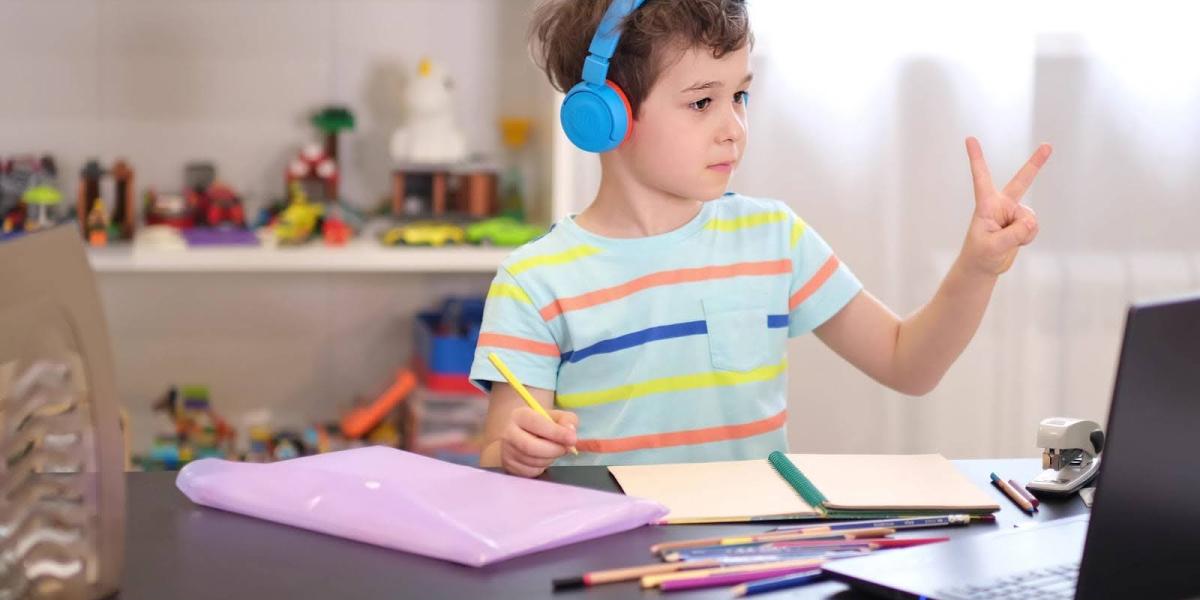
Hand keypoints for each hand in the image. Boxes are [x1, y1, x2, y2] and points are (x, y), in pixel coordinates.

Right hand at [499, 407, 578, 477]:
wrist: (518, 436)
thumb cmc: (540, 425)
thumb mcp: (555, 416)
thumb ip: (567, 420)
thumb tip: (570, 433)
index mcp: (519, 415)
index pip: (537, 424)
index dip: (556, 433)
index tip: (572, 439)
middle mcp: (509, 433)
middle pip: (531, 447)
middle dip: (554, 450)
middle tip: (566, 449)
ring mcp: (507, 452)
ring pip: (533, 461)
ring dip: (550, 459)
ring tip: (553, 451)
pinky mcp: (510, 466)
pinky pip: (531, 471)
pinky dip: (542, 467)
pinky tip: (543, 458)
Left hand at [960, 137, 1051, 275]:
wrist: (984, 266)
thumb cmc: (980, 254)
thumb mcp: (993, 247)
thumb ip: (1012, 235)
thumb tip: (1031, 222)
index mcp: (986, 205)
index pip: (981, 178)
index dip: (976, 159)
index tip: (969, 138)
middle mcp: (1002, 204)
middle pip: (1021, 181)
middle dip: (1036, 163)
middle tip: (1048, 145)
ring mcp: (1014, 212)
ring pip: (1030, 219)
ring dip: (1023, 233)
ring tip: (1007, 241)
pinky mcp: (1022, 222)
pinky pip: (1034, 228)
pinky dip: (1028, 237)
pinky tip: (1017, 241)